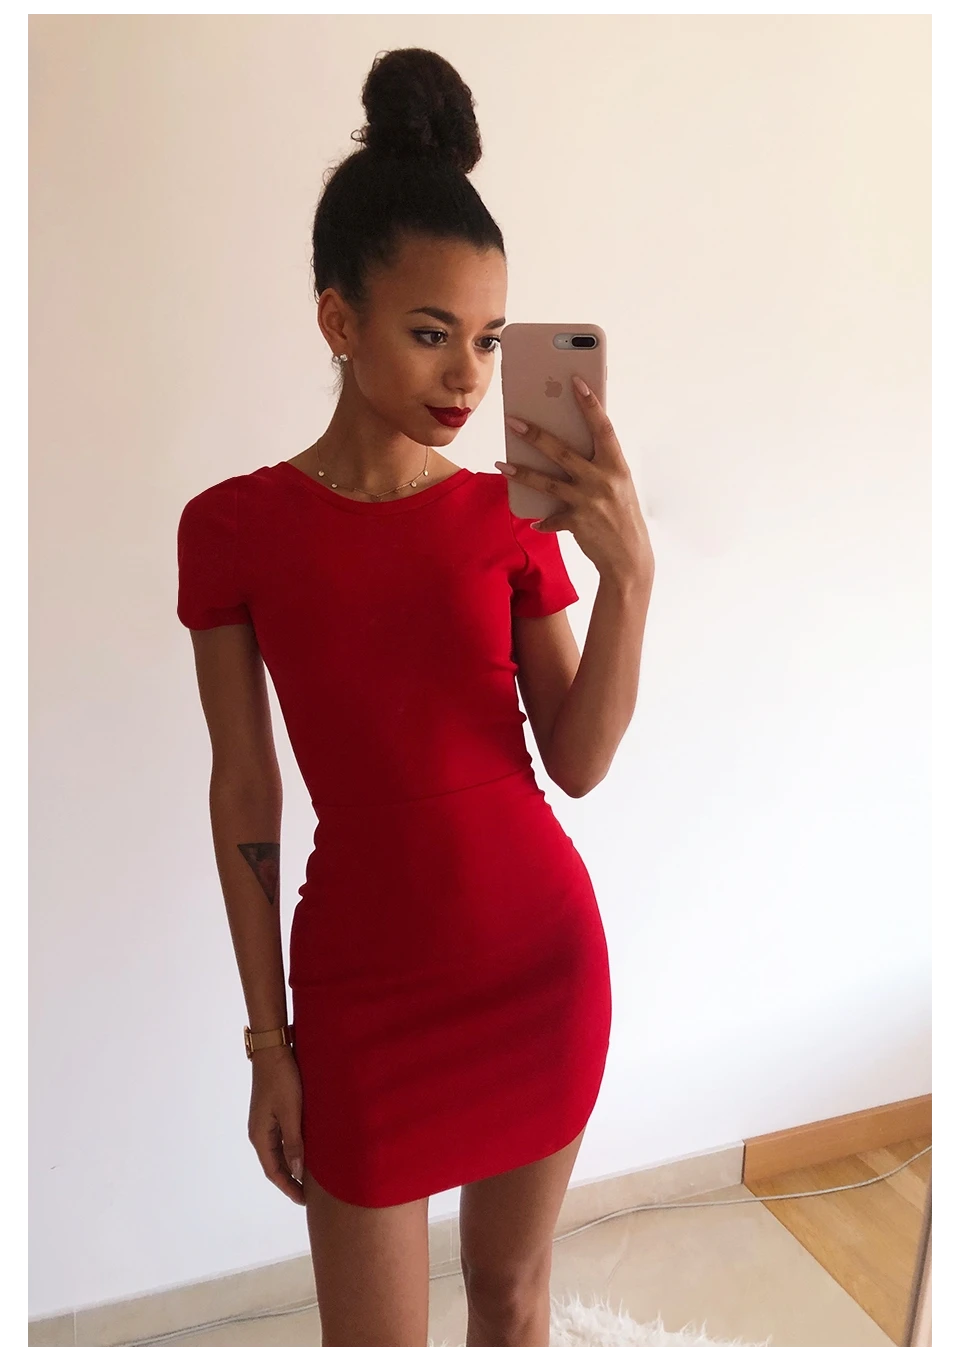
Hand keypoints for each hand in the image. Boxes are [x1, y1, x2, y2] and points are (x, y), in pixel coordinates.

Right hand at [248, 1046, 305, 1205]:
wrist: (273, 1051)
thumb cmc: (282, 1080)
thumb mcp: (291, 1112)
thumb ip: (294, 1142)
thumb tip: (296, 1171)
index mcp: (260, 1136)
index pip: (273, 1171)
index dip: (288, 1187)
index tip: (304, 1201)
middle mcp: (259, 1132)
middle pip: (274, 1164)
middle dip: (290, 1180)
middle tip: (310, 1194)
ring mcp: (264, 1122)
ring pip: (278, 1151)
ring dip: (291, 1165)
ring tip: (310, 1177)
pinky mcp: (272, 1111)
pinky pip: (282, 1138)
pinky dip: (292, 1149)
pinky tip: (305, 1151)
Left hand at [496, 377, 653, 582]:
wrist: (629, 558)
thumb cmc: (622, 516)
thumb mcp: (618, 485)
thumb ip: (598, 466)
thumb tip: (569, 448)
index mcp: (617, 466)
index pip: (602, 428)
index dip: (590, 404)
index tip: (575, 382)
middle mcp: (603, 480)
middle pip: (563, 451)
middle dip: (536, 435)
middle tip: (513, 421)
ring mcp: (588, 501)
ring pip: (547, 482)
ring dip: (521, 472)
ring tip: (501, 463)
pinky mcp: (576, 522)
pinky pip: (551, 518)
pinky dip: (542, 520)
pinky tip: (533, 520)